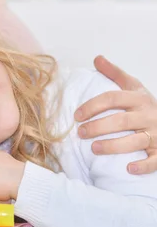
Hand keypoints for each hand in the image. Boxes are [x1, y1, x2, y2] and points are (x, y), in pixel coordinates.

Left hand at [74, 56, 156, 173]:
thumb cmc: (146, 105)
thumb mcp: (133, 86)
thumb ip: (115, 74)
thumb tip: (97, 58)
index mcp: (138, 99)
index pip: (112, 99)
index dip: (93, 106)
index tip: (77, 115)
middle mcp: (147, 115)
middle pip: (121, 121)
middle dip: (98, 127)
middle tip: (80, 133)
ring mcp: (155, 134)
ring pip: (135, 141)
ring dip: (114, 146)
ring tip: (94, 149)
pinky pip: (154, 160)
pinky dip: (143, 165)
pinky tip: (128, 168)